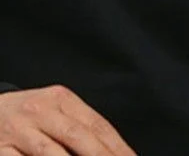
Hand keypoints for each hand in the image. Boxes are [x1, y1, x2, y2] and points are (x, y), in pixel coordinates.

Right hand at [0, 85, 135, 154]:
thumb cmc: (28, 114)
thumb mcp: (55, 109)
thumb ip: (79, 125)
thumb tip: (112, 149)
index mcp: (61, 98)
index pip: (97, 124)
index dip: (117, 146)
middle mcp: (41, 110)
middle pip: (79, 136)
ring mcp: (20, 130)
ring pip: (52, 153)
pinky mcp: (1, 148)